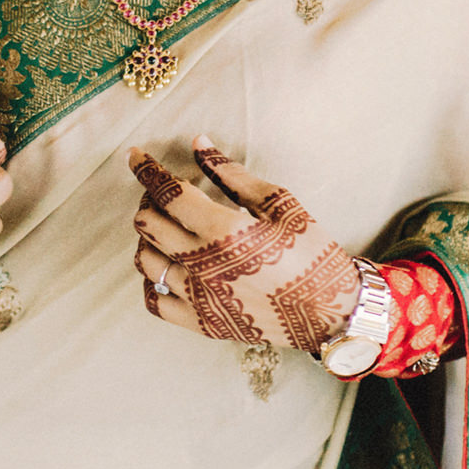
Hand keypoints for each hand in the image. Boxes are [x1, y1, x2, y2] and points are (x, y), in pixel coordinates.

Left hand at [128, 135, 360, 352]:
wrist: (333, 312)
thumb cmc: (312, 252)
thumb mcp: (279, 203)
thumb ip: (233, 174)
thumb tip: (199, 144)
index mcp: (223, 231)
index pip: (167, 193)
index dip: (146, 170)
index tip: (135, 156)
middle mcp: (202, 266)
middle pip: (148, 224)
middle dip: (149, 199)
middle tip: (164, 192)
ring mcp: (199, 299)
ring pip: (146, 262)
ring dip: (148, 237)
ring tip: (167, 226)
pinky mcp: (202, 324)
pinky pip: (156, 302)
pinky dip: (152, 280)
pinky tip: (166, 266)